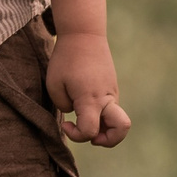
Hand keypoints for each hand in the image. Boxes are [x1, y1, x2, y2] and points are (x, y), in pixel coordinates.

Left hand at [47, 30, 130, 147]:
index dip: (76, 136)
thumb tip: (75, 113)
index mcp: (90, 99)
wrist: (84, 35)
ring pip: (117, 121)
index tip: (65, 123)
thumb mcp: (54, 85)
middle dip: (107, 141)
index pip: (90, 131)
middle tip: (90, 136)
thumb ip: (64, 106)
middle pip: (122, 130)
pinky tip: (84, 106)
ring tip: (84, 120)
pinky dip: (101, 116)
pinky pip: (111, 110)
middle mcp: (107, 99)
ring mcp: (112, 94)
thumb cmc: (65, 59)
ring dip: (104, 128)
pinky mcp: (112, 89)